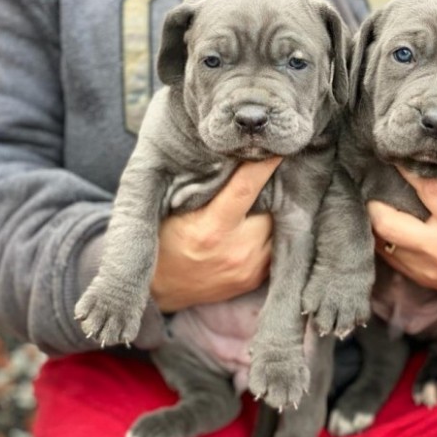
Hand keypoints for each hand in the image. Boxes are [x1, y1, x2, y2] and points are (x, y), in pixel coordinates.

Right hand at [151, 157, 281, 311]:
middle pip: (269, 207)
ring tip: (252, 208)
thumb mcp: (173, 210)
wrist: (159, 289)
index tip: (277, 147)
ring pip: (276, 227)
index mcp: (211, 229)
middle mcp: (236, 251)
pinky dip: (268, 234)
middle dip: (267, 192)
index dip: (264, 165)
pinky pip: (273, 247)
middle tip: (256, 182)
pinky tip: (252, 228)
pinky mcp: (256, 279)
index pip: (246, 188)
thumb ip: (202, 187)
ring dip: (270, 214)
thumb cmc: (164, 239)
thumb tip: (232, 157)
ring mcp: (249, 268)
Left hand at [367, 166, 436, 305]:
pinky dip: (382, 237)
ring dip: (374, 220)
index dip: (408, 169)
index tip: (397, 155)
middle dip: (374, 202)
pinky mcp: (418, 277)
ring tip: (375, 202)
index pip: (428, 189)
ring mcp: (425, 267)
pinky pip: (387, 255)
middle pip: (387, 222)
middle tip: (373, 186)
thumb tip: (427, 162)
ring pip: (381, 240)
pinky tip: (385, 224)